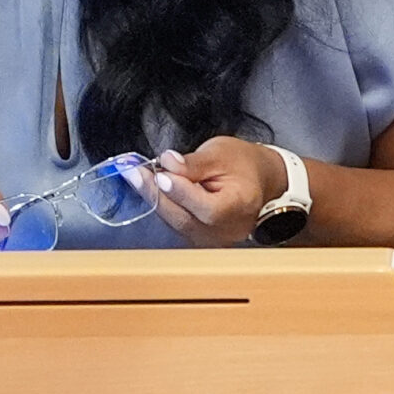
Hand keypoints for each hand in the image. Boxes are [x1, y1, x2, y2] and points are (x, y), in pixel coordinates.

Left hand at [150, 137, 286, 247]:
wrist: (259, 180)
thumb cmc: (244, 164)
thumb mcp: (221, 153)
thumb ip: (193, 163)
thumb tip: (168, 163)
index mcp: (239, 207)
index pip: (206, 208)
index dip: (181, 192)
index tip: (160, 173)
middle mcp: (226, 231)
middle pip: (184, 218)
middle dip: (155, 193)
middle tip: (134, 172)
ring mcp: (213, 239)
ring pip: (176, 223)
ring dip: (155, 199)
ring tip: (137, 177)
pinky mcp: (201, 238)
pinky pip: (177, 224)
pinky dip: (163, 205)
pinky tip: (150, 188)